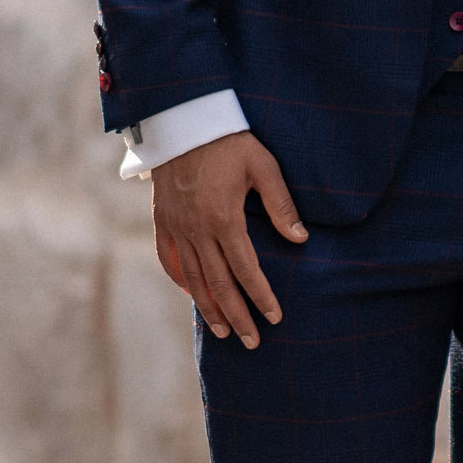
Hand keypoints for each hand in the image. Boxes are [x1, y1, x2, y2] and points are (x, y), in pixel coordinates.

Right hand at [150, 132, 305, 348]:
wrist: (182, 120)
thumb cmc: (230, 141)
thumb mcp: (262, 165)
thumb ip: (281, 203)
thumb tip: (300, 238)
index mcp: (224, 218)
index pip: (246, 270)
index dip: (260, 296)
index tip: (274, 318)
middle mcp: (197, 229)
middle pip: (219, 284)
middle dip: (237, 316)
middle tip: (251, 341)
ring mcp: (176, 226)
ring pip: (193, 278)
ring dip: (209, 307)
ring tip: (223, 331)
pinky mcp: (162, 220)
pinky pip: (169, 259)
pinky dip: (181, 280)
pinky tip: (193, 294)